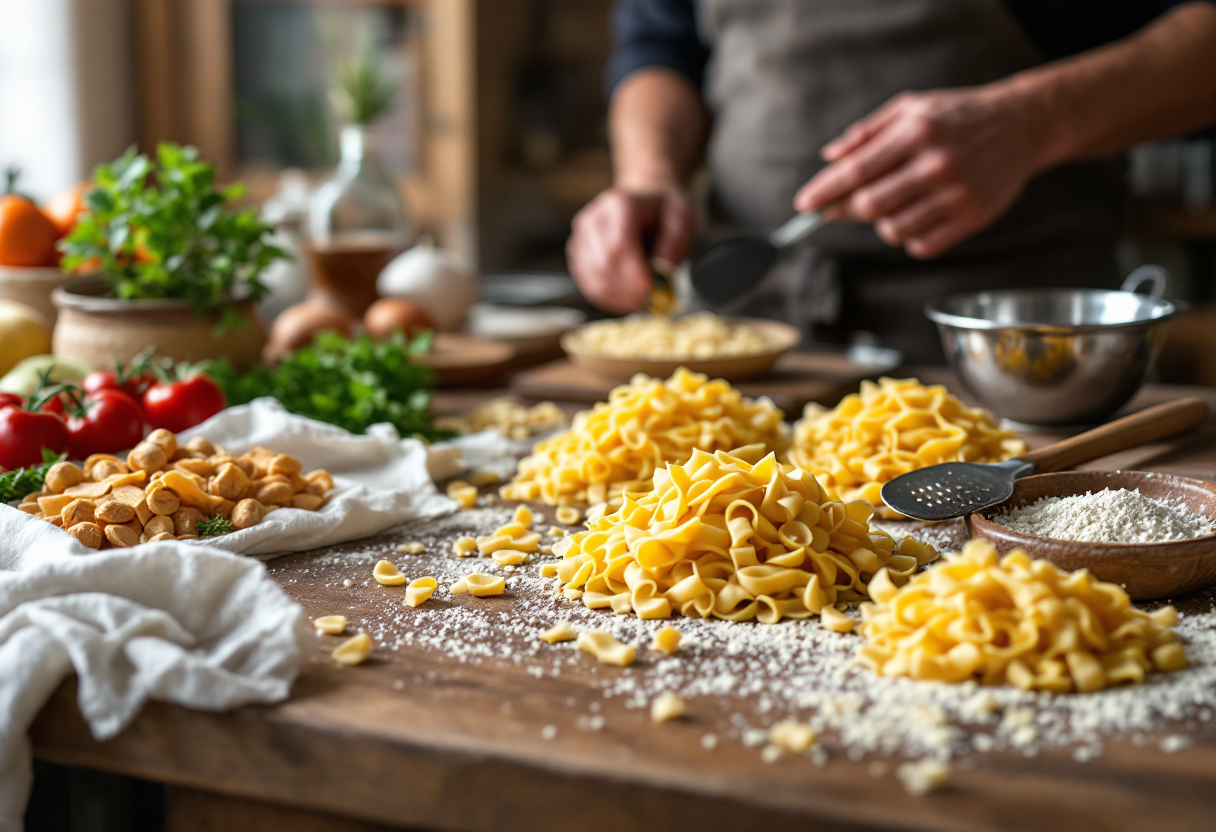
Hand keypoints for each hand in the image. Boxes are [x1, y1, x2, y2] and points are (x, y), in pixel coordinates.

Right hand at [566, 186, 693, 312]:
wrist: (643, 202)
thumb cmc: (662, 211)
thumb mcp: (681, 217)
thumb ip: (675, 242)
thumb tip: (662, 271)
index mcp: (619, 205)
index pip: (618, 244)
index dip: (632, 272)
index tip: (650, 290)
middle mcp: (593, 219)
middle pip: (602, 263)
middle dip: (626, 289)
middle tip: (650, 301)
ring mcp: (581, 238)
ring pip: (592, 278)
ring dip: (617, 297)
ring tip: (641, 302)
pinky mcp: (577, 255)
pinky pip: (587, 285)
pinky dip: (608, 299)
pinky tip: (626, 301)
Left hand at [794, 86, 1044, 258]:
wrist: (1021, 125)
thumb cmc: (956, 116)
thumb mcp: (911, 108)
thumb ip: (866, 134)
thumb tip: (829, 159)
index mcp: (916, 132)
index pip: (856, 171)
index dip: (824, 191)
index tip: (803, 206)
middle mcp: (936, 164)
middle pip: (869, 206)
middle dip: (848, 210)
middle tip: (843, 206)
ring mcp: (957, 194)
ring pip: (892, 231)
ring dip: (882, 223)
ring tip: (896, 201)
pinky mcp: (972, 218)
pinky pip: (920, 245)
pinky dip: (909, 236)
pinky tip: (919, 213)